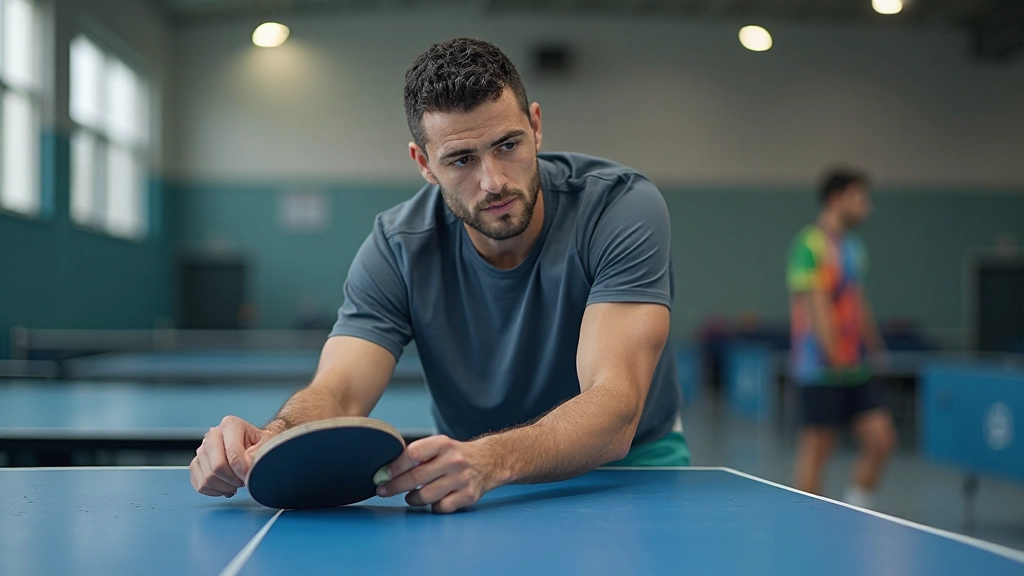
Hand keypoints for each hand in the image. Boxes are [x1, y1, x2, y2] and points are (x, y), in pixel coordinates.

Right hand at [190, 415, 271, 496]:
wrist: (254, 446)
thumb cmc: (261, 445)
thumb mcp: (267, 446)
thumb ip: (258, 455)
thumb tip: (245, 467)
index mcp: (230, 424)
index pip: (233, 452)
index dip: (243, 469)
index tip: (250, 475)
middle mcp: (212, 434)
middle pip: (217, 467)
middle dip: (233, 480)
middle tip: (244, 481)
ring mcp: (201, 450)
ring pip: (208, 478)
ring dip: (225, 487)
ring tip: (237, 483)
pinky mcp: (196, 464)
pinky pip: (200, 485)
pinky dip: (215, 491)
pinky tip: (227, 487)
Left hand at [375, 435, 498, 513]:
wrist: (488, 461)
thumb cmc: (454, 455)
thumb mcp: (439, 446)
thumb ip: (416, 455)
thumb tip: (385, 472)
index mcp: (443, 444)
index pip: (413, 454)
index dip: (395, 466)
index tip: (383, 475)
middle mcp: (454, 460)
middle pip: (416, 477)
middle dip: (395, 486)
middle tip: (383, 491)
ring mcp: (462, 479)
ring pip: (426, 496)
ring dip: (413, 499)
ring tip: (411, 496)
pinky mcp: (468, 495)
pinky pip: (441, 507)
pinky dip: (433, 506)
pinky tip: (434, 500)